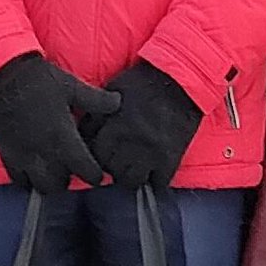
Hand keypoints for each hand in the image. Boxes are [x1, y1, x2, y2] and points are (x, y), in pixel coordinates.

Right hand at [0, 52, 115, 191]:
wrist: (2, 76)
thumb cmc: (40, 81)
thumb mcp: (73, 87)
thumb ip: (97, 100)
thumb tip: (118, 103)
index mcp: (63, 138)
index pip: (85, 170)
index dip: (95, 176)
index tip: (98, 175)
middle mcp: (44, 153)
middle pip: (60, 184)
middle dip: (69, 180)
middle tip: (72, 170)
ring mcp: (24, 156)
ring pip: (39, 186)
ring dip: (48, 183)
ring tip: (52, 173)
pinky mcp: (7, 154)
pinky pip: (17, 179)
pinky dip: (26, 180)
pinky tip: (31, 171)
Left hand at [85, 59, 205, 187]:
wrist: (183, 81)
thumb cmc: (145, 82)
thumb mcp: (113, 89)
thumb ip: (97, 113)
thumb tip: (83, 133)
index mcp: (114, 125)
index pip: (93, 153)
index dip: (95, 153)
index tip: (100, 151)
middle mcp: (130, 142)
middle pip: (110, 169)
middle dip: (110, 165)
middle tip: (116, 160)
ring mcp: (151, 153)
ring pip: (131, 181)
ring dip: (129, 176)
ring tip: (133, 168)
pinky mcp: (171, 159)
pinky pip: (158, 184)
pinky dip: (155, 182)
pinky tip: (153, 174)